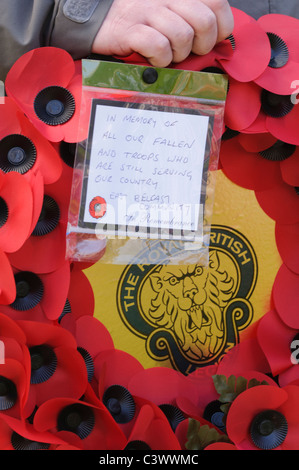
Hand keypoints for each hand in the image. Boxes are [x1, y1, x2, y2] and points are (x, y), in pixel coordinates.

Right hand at [91, 0, 233, 66]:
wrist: (101, 22)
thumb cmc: (142, 22)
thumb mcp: (172, 12)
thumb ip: (196, 19)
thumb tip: (221, 41)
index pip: (217, 3)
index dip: (220, 27)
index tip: (209, 40)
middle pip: (204, 22)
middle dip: (201, 46)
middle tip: (188, 51)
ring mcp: (148, 11)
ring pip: (182, 36)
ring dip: (178, 54)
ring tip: (168, 54)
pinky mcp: (131, 30)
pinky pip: (159, 47)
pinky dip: (160, 59)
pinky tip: (154, 58)